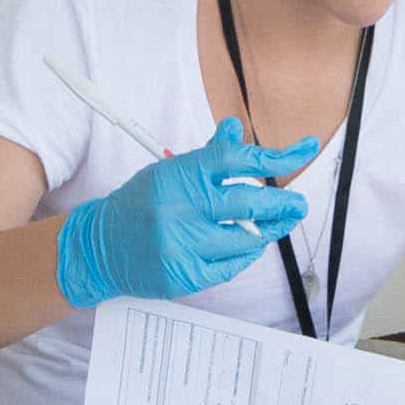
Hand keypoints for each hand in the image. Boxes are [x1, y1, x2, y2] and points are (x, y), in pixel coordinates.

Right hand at [53, 118, 317, 308]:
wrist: (99, 247)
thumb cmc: (140, 205)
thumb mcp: (168, 171)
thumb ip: (207, 156)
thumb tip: (234, 129)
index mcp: (178, 175)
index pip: (236, 159)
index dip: (276, 155)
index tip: (305, 150)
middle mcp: (180, 209)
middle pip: (248, 204)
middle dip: (282, 205)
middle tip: (297, 205)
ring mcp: (181, 245)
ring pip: (244, 241)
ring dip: (264, 233)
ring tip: (272, 225)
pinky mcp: (183, 275)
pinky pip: (230, 267)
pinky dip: (242, 256)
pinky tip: (244, 247)